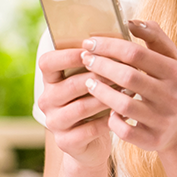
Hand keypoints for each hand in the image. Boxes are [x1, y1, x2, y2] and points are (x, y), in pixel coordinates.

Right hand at [37, 46, 113, 166]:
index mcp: (50, 80)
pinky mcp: (65, 141)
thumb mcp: (91, 81)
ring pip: (81, 107)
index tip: (91, 51)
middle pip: (69, 85)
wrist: (91, 142)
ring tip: (129, 91)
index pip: (47, 62)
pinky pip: (89, 129)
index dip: (67, 55)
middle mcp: (47, 100)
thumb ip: (96, 61)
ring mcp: (54, 122)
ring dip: (107, 98)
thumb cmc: (95, 102)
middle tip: (124, 71)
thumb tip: (118, 34)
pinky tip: (124, 115)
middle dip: (99, 77)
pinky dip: (108, 121)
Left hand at [77, 20, 176, 152]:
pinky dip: (111, 119)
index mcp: (176, 73)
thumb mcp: (171, 61)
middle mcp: (172, 97)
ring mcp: (163, 120)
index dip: (109, 46)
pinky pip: (124, 130)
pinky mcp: (153, 140)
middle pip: (128, 77)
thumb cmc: (171, 87)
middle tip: (84, 58)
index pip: (137, 53)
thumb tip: (131, 20)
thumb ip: (155, 37)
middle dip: (101, 65)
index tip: (89, 41)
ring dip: (101, 92)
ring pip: (124, 104)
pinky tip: (105, 110)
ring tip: (88, 81)